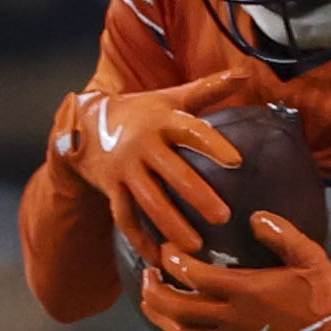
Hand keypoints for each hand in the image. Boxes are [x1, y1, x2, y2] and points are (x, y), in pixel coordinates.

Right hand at [68, 78, 251, 256]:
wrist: (85, 123)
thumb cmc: (141, 112)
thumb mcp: (171, 97)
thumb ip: (208, 89)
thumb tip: (245, 74)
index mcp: (163, 120)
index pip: (191, 131)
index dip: (213, 144)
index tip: (237, 161)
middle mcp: (143, 145)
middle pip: (172, 172)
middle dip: (197, 196)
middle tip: (224, 217)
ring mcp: (125, 170)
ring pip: (148, 201)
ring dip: (171, 225)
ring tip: (196, 247)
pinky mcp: (111, 189)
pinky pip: (125, 218)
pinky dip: (140, 239)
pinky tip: (159, 257)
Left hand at [134, 209, 330, 330]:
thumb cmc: (321, 293)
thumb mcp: (310, 257)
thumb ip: (283, 235)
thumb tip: (254, 217)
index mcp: (246, 291)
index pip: (195, 276)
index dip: (174, 261)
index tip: (166, 248)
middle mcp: (232, 318)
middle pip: (178, 308)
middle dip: (155, 289)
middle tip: (148, 272)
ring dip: (160, 315)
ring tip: (151, 297)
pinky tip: (176, 330)